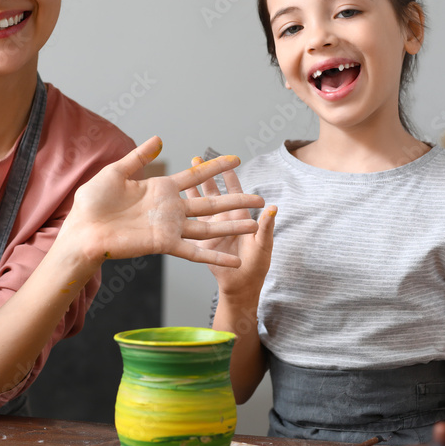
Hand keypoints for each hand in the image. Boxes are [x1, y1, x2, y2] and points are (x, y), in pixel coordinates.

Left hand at [62, 137, 263, 267]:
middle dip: (235, 201)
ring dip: (232, 226)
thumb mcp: (116, 172)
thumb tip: (158, 139)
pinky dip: (214, 255)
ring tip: (256, 224)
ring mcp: (170, 227)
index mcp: (160, 190)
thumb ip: (139, 158)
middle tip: (259, 197)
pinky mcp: (164, 244)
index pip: (195, 177)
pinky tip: (234, 259)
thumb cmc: (92, 203)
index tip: (236, 158)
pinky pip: (195, 252)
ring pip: (209, 226)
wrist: (81, 231)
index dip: (215, 167)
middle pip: (211, 203)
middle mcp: (170, 209)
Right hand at [185, 162, 274, 302]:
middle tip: (196, 158)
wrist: (241, 286)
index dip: (229, 176)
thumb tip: (273, 208)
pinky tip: (171, 201)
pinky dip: (180, 213)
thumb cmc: (257, 266)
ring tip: (182, 173)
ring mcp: (209, 228)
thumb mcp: (263, 245)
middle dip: (205, 175)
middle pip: (212, 192)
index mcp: (238, 217)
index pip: (234, 191)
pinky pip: (188, 224)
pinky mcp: (198, 241)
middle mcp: (222, 218)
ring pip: (197, 204)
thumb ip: (266, 227)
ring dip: (191, 189)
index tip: (226, 160)